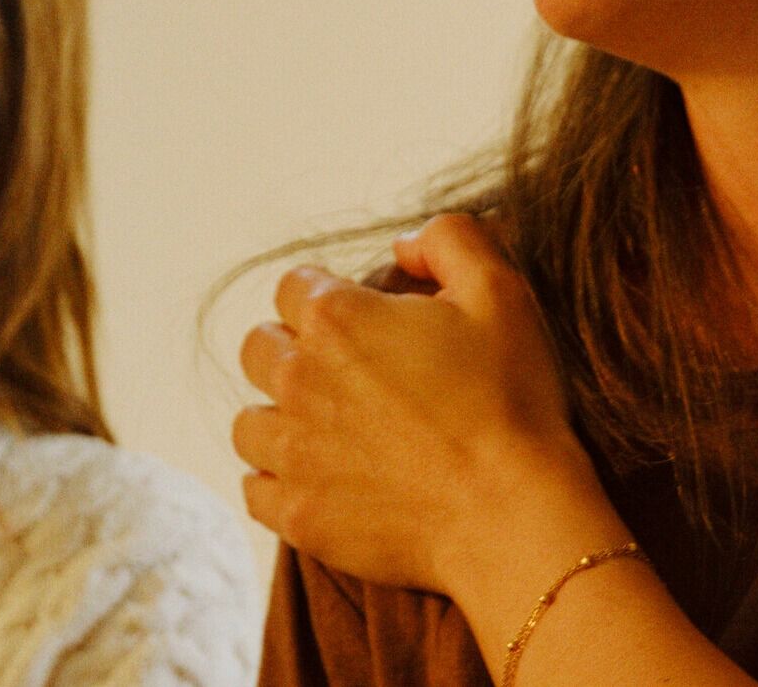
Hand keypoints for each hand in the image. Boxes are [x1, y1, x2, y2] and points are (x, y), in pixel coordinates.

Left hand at [234, 214, 602, 592]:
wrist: (509, 511)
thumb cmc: (508, 396)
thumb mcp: (498, 288)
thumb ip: (447, 240)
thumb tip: (404, 245)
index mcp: (338, 319)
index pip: (295, 285)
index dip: (329, 293)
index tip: (365, 316)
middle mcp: (299, 381)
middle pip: (259, 347)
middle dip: (294, 346)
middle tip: (347, 367)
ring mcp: (292, 454)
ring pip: (247, 423)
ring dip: (281, 415)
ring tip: (330, 425)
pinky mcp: (297, 516)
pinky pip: (254, 490)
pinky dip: (278, 480)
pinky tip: (322, 475)